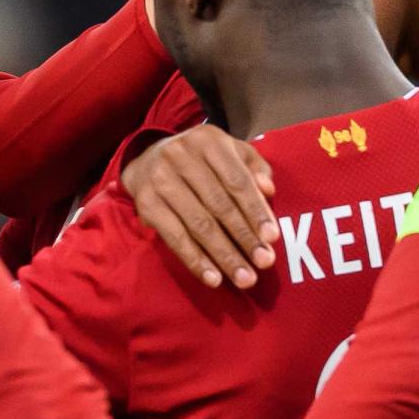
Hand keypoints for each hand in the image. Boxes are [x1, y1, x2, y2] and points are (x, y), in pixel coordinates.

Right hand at [123, 129, 277, 289]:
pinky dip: (195, 260)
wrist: (148, 158)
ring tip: (244, 278)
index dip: (256, 210)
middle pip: (219, 204)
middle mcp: (181, 156)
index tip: (272, 238)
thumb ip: (254, 167)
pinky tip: (213, 278)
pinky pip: (175, 238)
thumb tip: (268, 190)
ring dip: (224, 255)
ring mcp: (160, 180)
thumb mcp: (230, 152)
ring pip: (198, 224)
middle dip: (244, 237)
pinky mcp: (146, 204)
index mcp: (208, 141)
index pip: (237, 180)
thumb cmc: (202, 160)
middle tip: (263, 263)